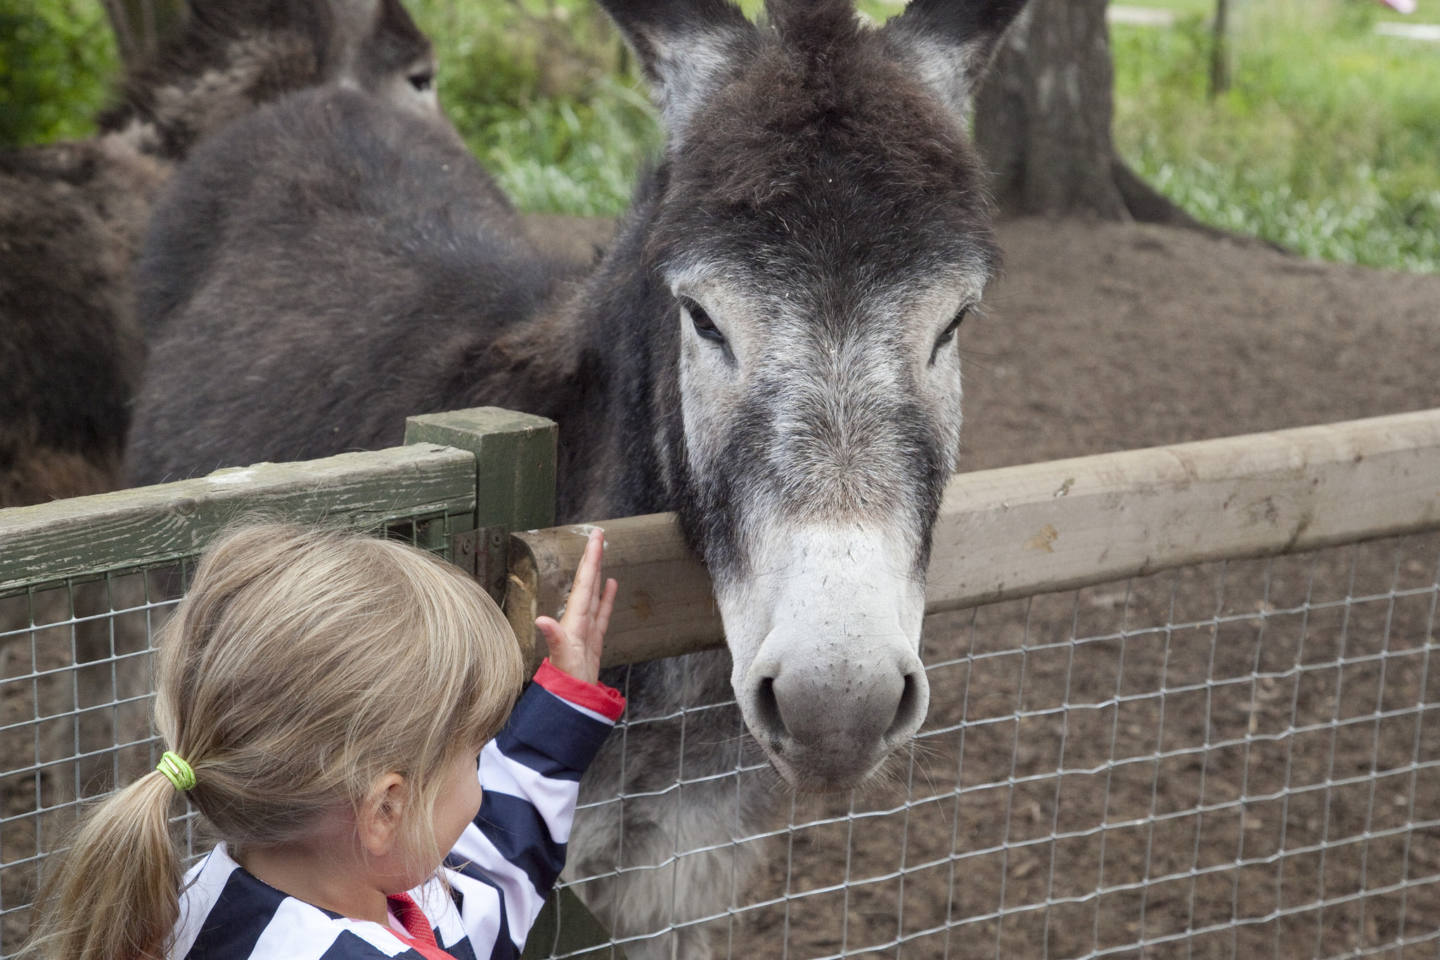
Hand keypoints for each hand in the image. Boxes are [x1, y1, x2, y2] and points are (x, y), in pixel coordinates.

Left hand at [535, 528, 616, 684]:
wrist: (570, 701)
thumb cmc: (566, 680)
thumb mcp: (562, 658)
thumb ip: (553, 637)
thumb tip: (542, 620)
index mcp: (574, 619)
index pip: (584, 583)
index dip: (590, 560)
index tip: (595, 538)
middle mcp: (578, 620)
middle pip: (588, 582)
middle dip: (593, 559)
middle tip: (598, 535)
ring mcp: (586, 629)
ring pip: (594, 594)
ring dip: (598, 574)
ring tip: (601, 555)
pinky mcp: (594, 640)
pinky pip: (602, 613)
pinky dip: (607, 598)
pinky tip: (611, 585)